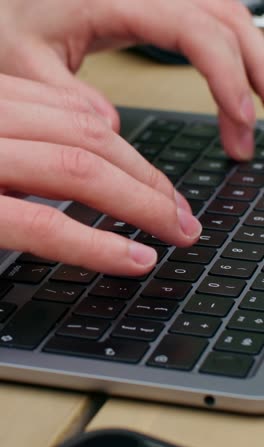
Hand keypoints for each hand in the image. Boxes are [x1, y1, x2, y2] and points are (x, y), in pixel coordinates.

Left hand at [0, 0, 261, 158]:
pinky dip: (231, 56)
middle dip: (254, 73)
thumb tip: (111, 127)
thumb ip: (65, 96)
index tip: (241, 121)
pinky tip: (235, 86)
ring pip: (227, 16)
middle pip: (227, 17)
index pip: (195, 29)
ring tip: (255, 116)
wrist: (11, 0)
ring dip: (252, 64)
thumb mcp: (26, 64)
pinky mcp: (158, 6)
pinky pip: (210, 23)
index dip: (226, 75)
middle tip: (255, 131)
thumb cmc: (13, 25)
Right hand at [0, 73, 200, 274]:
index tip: (156, 181)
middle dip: (147, 178)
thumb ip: (26, 145)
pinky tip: (134, 258)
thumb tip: (92, 155)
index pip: (73, 114)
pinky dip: (97, 245)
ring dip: (140, 204)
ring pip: (80, 170)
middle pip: (89, 138)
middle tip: (181, 213)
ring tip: (174, 232)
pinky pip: (46, 224)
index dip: (128, 150)